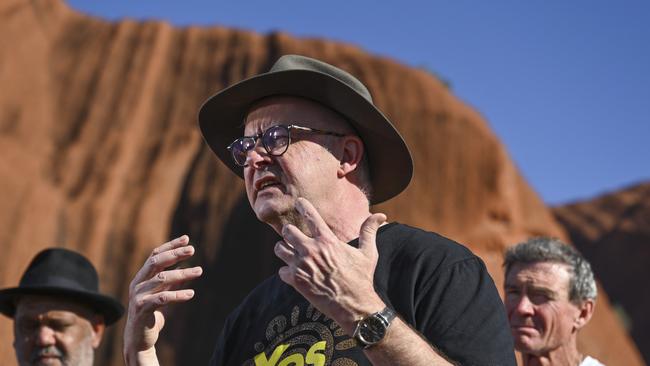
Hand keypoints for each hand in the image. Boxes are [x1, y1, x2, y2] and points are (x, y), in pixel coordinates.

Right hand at [123, 235, 202, 364]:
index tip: (186, 239)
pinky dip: (177, 295)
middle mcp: (138, 283)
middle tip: (192, 249)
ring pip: (161, 279)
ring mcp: (138, 296)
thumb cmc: (151, 313)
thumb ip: (172, 281)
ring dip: (182, 273)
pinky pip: (162, 299)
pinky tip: (191, 293)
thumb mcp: (163, 293)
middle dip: (174, 254)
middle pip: (156, 262)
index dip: (170, 246)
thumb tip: (187, 267)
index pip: (155, 255)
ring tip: (200, 271)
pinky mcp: (142, 309)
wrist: (138, 339)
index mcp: (142, 277)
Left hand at [274, 197, 386, 333]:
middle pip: (288, 231)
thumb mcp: (368, 253)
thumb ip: (369, 231)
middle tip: (294, 236)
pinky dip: (286, 272)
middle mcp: (311, 250)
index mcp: (327, 241)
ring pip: (280, 249)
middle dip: (290, 232)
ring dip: (284, 250)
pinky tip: (295, 274)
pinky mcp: (296, 281)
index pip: (309, 215)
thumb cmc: (361, 278)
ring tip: (291, 254)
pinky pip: (281, 270)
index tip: (298, 202)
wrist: (353, 306)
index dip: (302, 205)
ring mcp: (302, 266)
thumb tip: (381, 215)